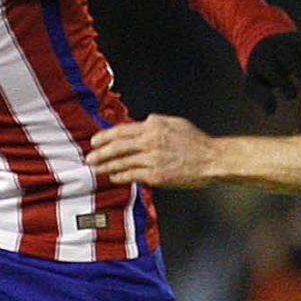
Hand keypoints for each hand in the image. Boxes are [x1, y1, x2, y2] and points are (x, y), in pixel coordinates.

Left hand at [88, 114, 216, 187]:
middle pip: (117, 147)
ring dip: (106, 166)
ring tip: (96, 169)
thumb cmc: (196, 142)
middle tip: (89, 157)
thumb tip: (141, 124)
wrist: (211, 159)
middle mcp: (150, 141)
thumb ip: (155, 123)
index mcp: (153, 126)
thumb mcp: (175, 123)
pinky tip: (114, 177)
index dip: (104, 136)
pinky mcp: (156, 175)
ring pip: (121, 163)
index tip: (95, 141)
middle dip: (100, 153)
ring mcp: (152, 159)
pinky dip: (120, 177)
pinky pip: (132, 176)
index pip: (121, 130)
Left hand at [243, 30, 300, 113]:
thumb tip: (271, 112)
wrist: (261, 39)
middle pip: (291, 58)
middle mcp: (280, 49)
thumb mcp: (254, 83)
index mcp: (265, 60)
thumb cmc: (260, 69)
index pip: (275, 72)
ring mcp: (294, 42)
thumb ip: (261, 96)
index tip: (293, 95)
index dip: (284, 84)